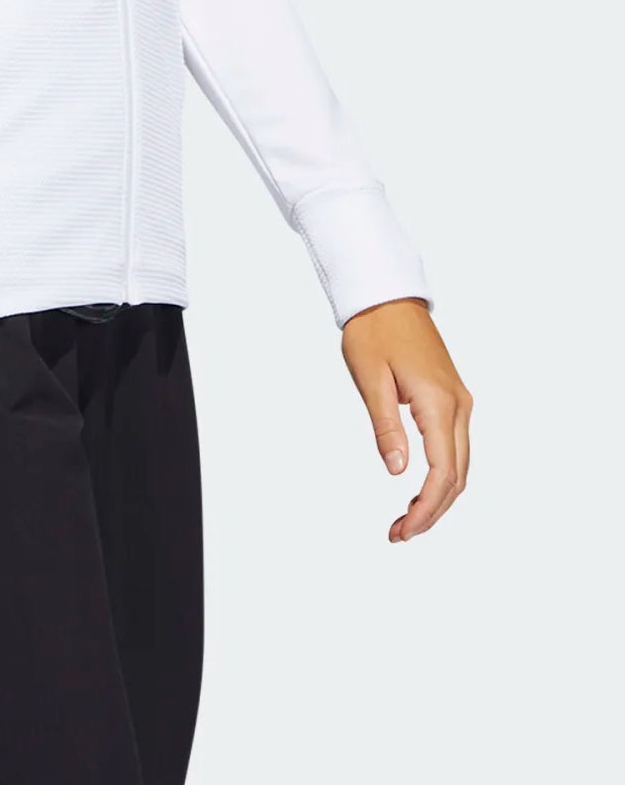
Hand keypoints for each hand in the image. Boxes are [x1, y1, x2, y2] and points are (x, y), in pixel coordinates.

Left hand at [340, 298, 471, 541]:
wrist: (387, 295)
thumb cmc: (374, 330)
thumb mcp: (370, 378)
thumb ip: (386, 427)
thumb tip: (398, 472)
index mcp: (438, 402)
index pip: (442, 472)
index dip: (426, 508)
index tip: (404, 530)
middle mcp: (458, 405)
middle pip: (457, 476)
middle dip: (432, 511)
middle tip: (399, 533)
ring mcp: (459, 401)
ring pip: (460, 464)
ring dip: (438, 496)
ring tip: (406, 520)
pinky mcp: (452, 398)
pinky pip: (455, 447)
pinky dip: (442, 475)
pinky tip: (419, 489)